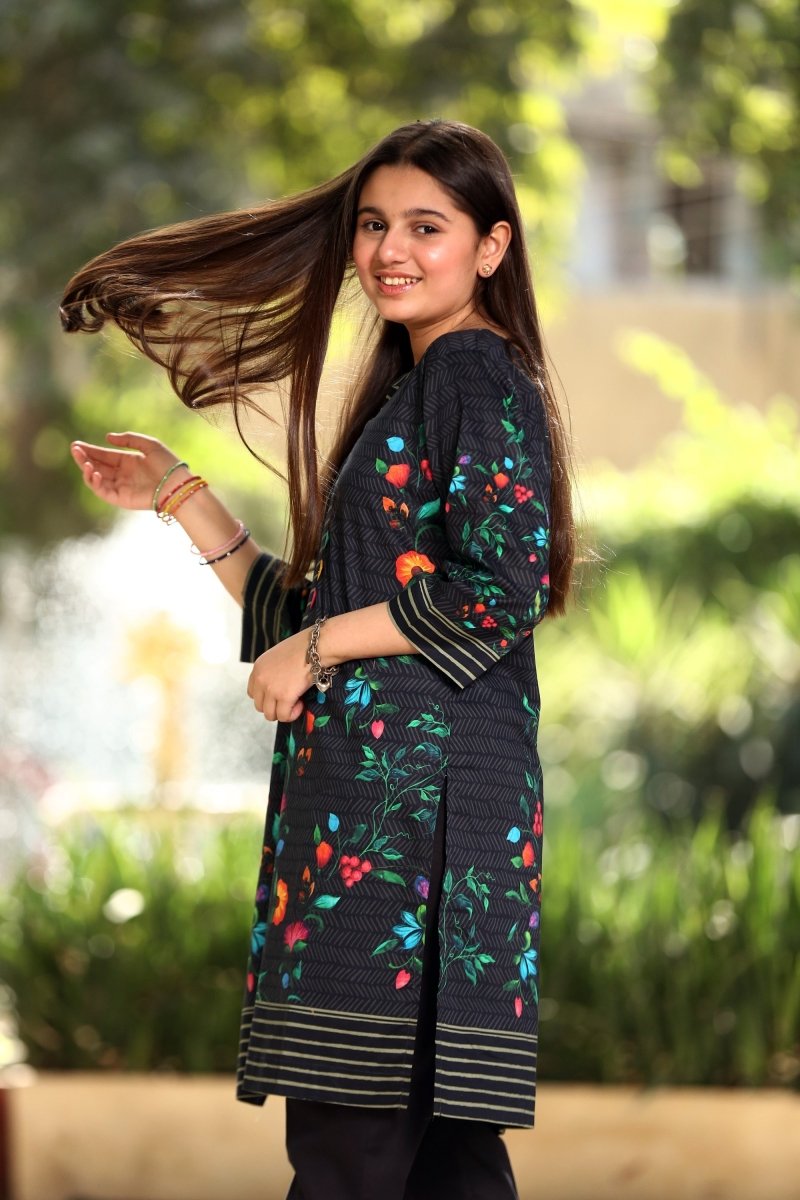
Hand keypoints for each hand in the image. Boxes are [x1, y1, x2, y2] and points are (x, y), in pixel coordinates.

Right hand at [70, 431, 188, 510]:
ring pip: (96, 479)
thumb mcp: (149, 444)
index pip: (104, 456)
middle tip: (75, 450)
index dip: (90, 450)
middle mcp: (122, 475)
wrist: (177, 485)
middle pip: (97, 466)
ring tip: (84, 461)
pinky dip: (94, 483)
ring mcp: (121, 487)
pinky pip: (102, 492)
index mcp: (128, 461)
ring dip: (86, 470)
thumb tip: (106, 438)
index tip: (76, 444)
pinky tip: (92, 472)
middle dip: (84, 458)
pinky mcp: (121, 499)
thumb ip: (128, 439)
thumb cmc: (168, 464)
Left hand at [247, 631, 314, 723]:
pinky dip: (292, 714)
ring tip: (296, 702)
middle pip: (259, 706)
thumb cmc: (303, 648)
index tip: (279, 695)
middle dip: (274, 706)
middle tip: (289, 700)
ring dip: (283, 712)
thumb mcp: (277, 656)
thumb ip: (272, 670)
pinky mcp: (284, 697)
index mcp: (258, 668)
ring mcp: (271, 689)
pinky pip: (284, 716)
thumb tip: (278, 684)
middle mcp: (260, 679)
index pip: (252, 693)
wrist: (316, 647)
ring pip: (270, 714)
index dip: (266, 697)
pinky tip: (301, 704)